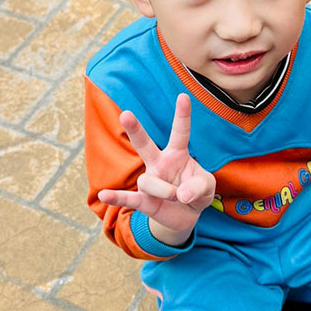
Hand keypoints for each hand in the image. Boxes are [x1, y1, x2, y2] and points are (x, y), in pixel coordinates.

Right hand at [97, 94, 215, 246]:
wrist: (187, 214)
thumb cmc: (196, 191)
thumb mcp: (207, 187)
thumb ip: (199, 186)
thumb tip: (180, 195)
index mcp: (177, 154)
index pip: (180, 132)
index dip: (182, 115)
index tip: (183, 96)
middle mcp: (160, 163)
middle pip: (144, 143)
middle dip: (136, 130)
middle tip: (126, 114)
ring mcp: (150, 180)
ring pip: (148, 181)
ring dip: (165, 190)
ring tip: (176, 197)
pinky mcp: (144, 200)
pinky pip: (128, 198)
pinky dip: (116, 197)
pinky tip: (103, 195)